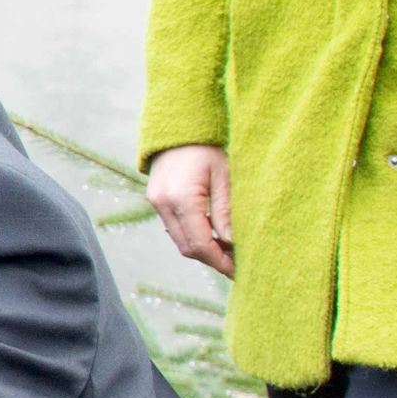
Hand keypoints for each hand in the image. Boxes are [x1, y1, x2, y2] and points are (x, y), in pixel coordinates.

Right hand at [146, 145, 233, 277]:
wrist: (179, 127)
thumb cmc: (208, 148)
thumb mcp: (225, 177)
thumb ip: (227, 212)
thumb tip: (233, 244)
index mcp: (182, 198)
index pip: (201, 244)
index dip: (220, 261)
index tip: (239, 270)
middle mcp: (164, 204)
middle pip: (188, 248)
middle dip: (213, 260)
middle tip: (237, 264)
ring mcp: (157, 203)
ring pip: (180, 241)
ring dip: (203, 250)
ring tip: (228, 251)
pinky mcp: (156, 201)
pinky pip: (175, 229)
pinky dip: (193, 237)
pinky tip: (213, 236)